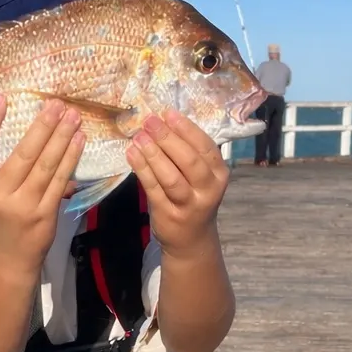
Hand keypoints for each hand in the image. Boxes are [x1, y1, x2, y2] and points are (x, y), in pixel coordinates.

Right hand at [0, 94, 83, 269]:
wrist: (8, 257)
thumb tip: (26, 126)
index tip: (0, 97)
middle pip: (23, 154)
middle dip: (42, 126)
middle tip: (56, 103)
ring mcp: (23, 206)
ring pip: (46, 165)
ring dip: (61, 137)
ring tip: (72, 115)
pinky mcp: (45, 214)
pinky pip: (60, 180)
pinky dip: (71, 158)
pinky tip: (78, 140)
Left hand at [125, 109, 228, 256]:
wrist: (191, 239)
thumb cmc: (194, 197)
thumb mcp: (202, 176)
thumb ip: (188, 153)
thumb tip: (163, 121)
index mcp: (219, 174)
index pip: (205, 147)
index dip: (186, 128)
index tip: (167, 112)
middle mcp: (208, 190)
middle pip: (188, 160)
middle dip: (168, 138)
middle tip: (150, 121)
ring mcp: (188, 204)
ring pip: (171, 177)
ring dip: (154, 154)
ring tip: (139, 137)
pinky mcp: (168, 214)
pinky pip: (153, 189)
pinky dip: (142, 170)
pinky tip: (132, 154)